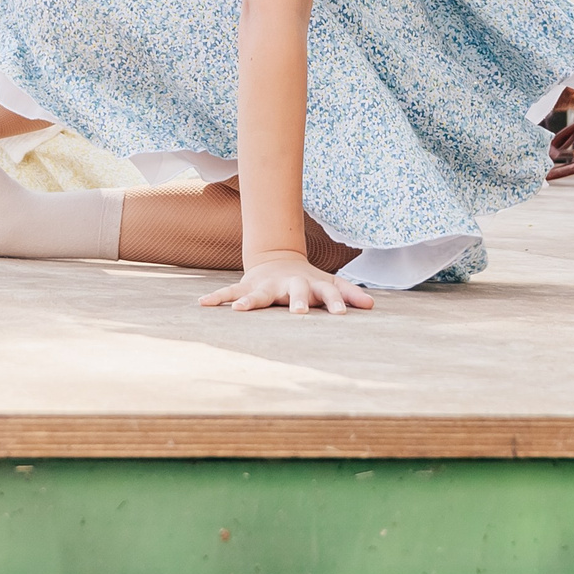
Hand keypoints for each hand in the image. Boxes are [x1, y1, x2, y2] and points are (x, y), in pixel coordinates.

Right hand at [200, 255, 374, 315]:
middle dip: (297, 302)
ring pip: (258, 295)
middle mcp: (289, 285)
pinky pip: (230, 292)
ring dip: (249, 302)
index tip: (342, 314)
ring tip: (239, 311)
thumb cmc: (308, 281)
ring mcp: (266, 286)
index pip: (328, 294)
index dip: (337, 302)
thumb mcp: (330, 284)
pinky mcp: (247, 287)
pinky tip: (202, 304)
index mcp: (311, 286)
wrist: (277, 260)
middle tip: (300, 314)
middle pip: (295, 293)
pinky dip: (217, 298)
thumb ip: (349, 293)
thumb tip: (372, 305)